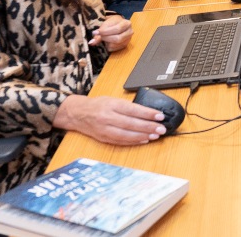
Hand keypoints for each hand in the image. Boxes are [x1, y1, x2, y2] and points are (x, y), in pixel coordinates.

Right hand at [54, 95, 168, 143]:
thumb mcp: (113, 99)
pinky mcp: (103, 138)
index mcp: (112, 105)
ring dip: (143, 136)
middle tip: (161, 129)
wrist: (78, 114)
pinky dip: (133, 141)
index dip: (148, 114)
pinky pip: (120, 141)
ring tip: (155, 135)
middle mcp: (107, 117)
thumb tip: (148, 113)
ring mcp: (105, 129)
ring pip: (126, 135)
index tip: (160, 116)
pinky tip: (144, 140)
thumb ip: (128, 106)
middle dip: (148, 127)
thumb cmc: (98, 105)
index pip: (133, 110)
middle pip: (131, 124)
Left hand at [90, 15, 132, 51]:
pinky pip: (114, 49)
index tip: (95, 32)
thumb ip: (99, 33)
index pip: (117, 29)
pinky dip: (108, 46)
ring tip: (104, 38)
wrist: (117, 24)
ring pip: (115, 44)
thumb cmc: (111, 23)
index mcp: (126, 23)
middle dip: (106, 38)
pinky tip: (107, 41)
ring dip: (106, 42)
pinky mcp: (125, 45)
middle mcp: (130, 32)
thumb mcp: (106, 24)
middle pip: (117, 38)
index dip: (105, 31)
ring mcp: (128, 40)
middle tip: (99, 36)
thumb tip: (91, 43)